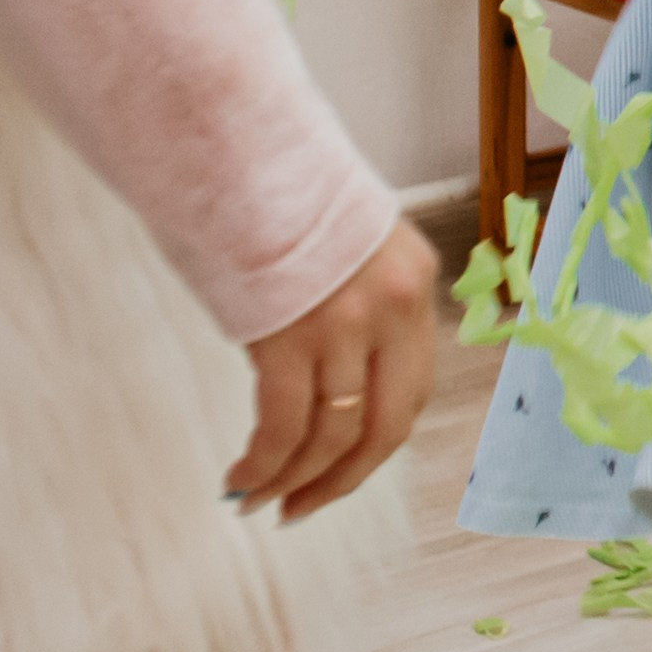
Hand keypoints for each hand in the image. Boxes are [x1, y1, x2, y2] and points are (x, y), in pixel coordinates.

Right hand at [225, 218, 438, 525]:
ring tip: (258, 501)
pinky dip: (263, 464)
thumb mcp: (343, 245)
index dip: (376, 448)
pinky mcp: (291, 333)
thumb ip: (351, 307)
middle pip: (381, 427)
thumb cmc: (277, 193)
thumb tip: (319, 386)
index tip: (341, 476)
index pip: (411, 391)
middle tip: (299, 509)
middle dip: (339, 482)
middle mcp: (393, 307)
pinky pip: (282, 424)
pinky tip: (240, 480)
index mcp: (414, 281)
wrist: (237, 141)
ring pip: (330, 435)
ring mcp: (345, 322)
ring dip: (292, 480)